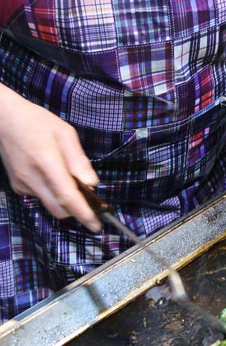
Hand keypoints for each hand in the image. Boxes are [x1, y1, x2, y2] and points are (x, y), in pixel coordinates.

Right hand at [0, 86, 101, 230]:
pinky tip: (51, 174)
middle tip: (91, 201)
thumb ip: (78, 160)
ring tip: (69, 178)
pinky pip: (40, 197)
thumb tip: (92, 184)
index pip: (67, 196)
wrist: (5, 121)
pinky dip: (52, 192)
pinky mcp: (17, 187)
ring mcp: (22, 185)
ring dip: (64, 200)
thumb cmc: (37, 122)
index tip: (96, 225)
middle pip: (59, 209)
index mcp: (46, 161)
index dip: (83, 213)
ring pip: (50, 204)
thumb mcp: (65, 133)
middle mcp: (32, 178)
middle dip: (77, 210)